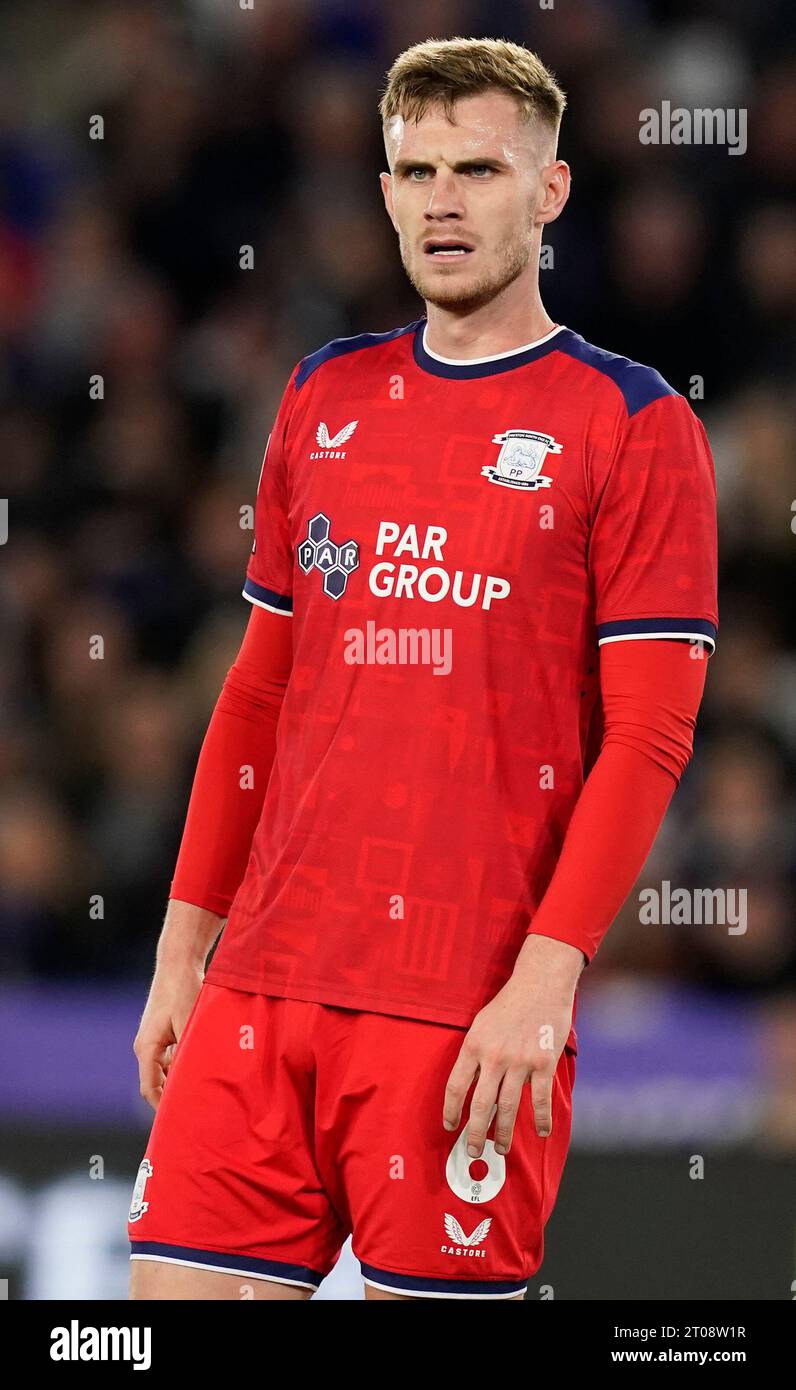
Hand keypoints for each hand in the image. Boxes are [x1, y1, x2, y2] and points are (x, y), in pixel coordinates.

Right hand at [133, 962, 203, 1110]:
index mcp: (146, 1048)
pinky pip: (170, 1058)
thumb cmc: (183, 990)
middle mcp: (146, 1047)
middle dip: (174, 1096)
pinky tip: (202, 1067)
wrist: (178, 962)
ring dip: (180, 1080)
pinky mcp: (164, 1032)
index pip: (151, 1089)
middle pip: (157, 1083)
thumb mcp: (189, 1023)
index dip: (165, 1108)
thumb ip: (187, 1053)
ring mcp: (154, 1040)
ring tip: (203, 1092)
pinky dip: (183, 1065)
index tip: (183, 1120)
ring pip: (165, 1070)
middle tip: (197, 1111)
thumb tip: (192, 1080)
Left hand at [443, 935, 581, 1153]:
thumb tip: (468, 1084)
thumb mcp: (480, 1023)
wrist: (540, 984)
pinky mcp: (543, 1063)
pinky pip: (540, 1100)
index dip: (451, 1112)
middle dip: (475, 1133)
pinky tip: (539, 1132)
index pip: (456, 1087)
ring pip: (508, 1108)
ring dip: (503, 1133)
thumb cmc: (508, 1003)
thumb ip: (474, 1053)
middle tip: (473, 1150)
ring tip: (500, 1148)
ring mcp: (520, 1061)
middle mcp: (494, 1056)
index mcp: (473, 1045)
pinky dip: (540, 1120)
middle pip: (480, 1105)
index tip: (451, 1127)